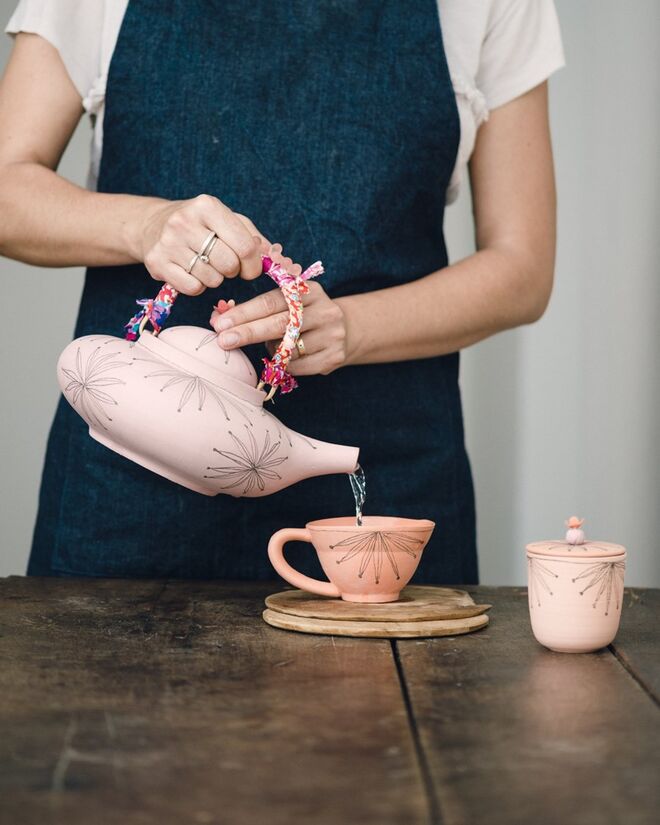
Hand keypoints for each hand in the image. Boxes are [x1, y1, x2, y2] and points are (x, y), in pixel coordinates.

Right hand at [136, 195, 268, 295]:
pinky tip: (191, 272)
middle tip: (225, 264)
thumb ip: (254, 238)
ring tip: (205, 264)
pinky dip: (197, 286)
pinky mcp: (157, 262)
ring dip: (215, 278)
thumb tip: (278, 259)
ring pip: (211, 279)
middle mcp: (185, 221)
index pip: (245, 246)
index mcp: (208, 206)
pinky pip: (192, 288)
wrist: (152, 224)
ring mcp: (168, 242)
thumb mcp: (228, 220)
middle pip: (229, 265)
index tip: (251, 268)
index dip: (254, 264)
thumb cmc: (200, 223)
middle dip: (233, 271)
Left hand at [210, 282, 348, 375]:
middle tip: (223, 340)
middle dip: (248, 332)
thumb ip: (255, 309)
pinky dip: (283, 364)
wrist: (344, 331)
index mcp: (310, 290)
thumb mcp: (286, 304)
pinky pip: (297, 366)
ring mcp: (333, 335)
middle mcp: (325, 310)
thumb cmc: (303, 316)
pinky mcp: (334, 357)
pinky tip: (283, 358)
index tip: (221, 323)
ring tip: (271, 345)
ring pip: (289, 348)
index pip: (272, 301)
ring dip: (271, 349)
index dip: (245, 312)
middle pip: (280, 324)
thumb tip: (218, 317)